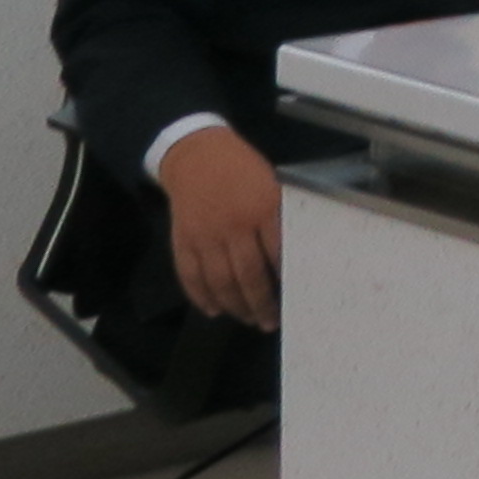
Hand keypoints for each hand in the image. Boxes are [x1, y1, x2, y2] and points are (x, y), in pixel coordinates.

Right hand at [155, 128, 282, 331]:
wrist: (197, 156)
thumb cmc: (244, 170)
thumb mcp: (273, 186)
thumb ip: (280, 220)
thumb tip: (293, 256)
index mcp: (263, 210)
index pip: (279, 254)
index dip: (286, 280)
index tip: (296, 299)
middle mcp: (234, 227)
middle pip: (249, 275)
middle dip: (261, 304)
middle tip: (271, 322)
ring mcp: (205, 236)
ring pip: (220, 282)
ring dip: (234, 307)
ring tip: (248, 320)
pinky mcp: (183, 241)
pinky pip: (190, 275)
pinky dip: (200, 297)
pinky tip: (213, 310)